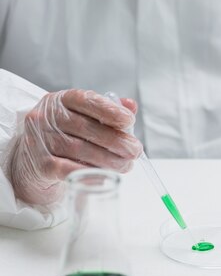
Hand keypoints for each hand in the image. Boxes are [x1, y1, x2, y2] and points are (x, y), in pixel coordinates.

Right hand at [9, 89, 141, 205]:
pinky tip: (105, 176)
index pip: (86, 100)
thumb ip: (105, 109)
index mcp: (59, 100)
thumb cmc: (62, 135)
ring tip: (126, 165)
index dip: (109, 110)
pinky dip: (90, 172)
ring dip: (108, 159)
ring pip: (80, 149)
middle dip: (115, 140)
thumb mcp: (80, 116)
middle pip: (86, 127)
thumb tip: (130, 107)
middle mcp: (46, 117)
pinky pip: (68, 169)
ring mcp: (40, 140)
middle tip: (134, 150)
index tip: (129, 121)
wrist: (30, 160)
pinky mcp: (39, 165)